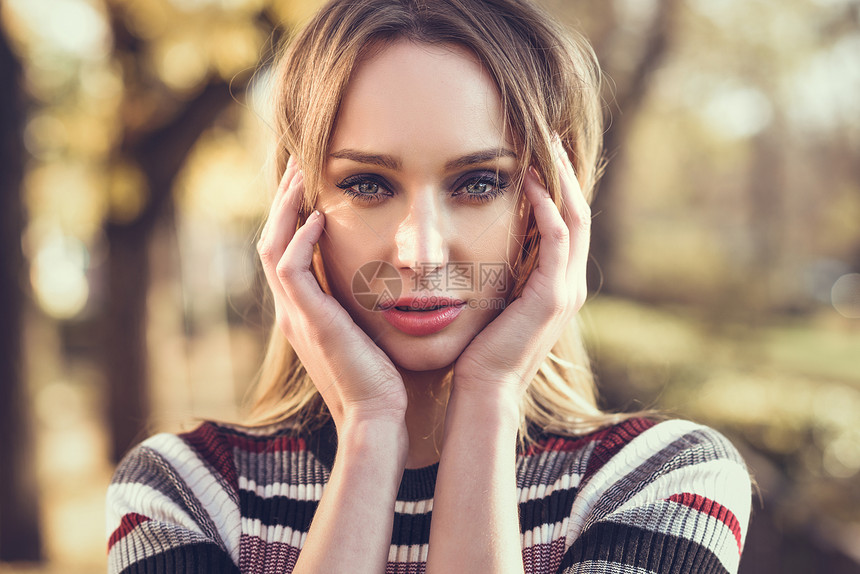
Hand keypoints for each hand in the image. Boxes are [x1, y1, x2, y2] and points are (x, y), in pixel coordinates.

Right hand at [256, 156, 407, 427]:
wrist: (378, 415)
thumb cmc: (382, 378)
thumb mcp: (368, 332)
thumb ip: (364, 305)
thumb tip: (385, 278)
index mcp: (305, 312)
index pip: (287, 251)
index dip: (293, 216)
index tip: (312, 184)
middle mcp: (292, 310)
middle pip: (272, 241)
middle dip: (284, 202)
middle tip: (299, 165)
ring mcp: (295, 315)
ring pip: (272, 247)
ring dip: (286, 209)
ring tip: (303, 176)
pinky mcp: (308, 320)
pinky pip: (289, 268)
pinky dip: (299, 238)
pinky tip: (320, 217)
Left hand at [452, 137, 590, 400]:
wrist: (484, 390)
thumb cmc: (480, 350)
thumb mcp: (494, 305)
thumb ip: (500, 277)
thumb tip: (480, 250)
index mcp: (557, 287)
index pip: (567, 226)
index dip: (558, 190)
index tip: (540, 157)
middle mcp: (570, 285)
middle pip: (579, 215)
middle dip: (566, 175)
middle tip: (550, 138)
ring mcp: (566, 290)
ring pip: (574, 219)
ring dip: (559, 181)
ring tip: (543, 147)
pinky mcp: (553, 295)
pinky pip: (557, 237)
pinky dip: (546, 207)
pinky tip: (527, 182)